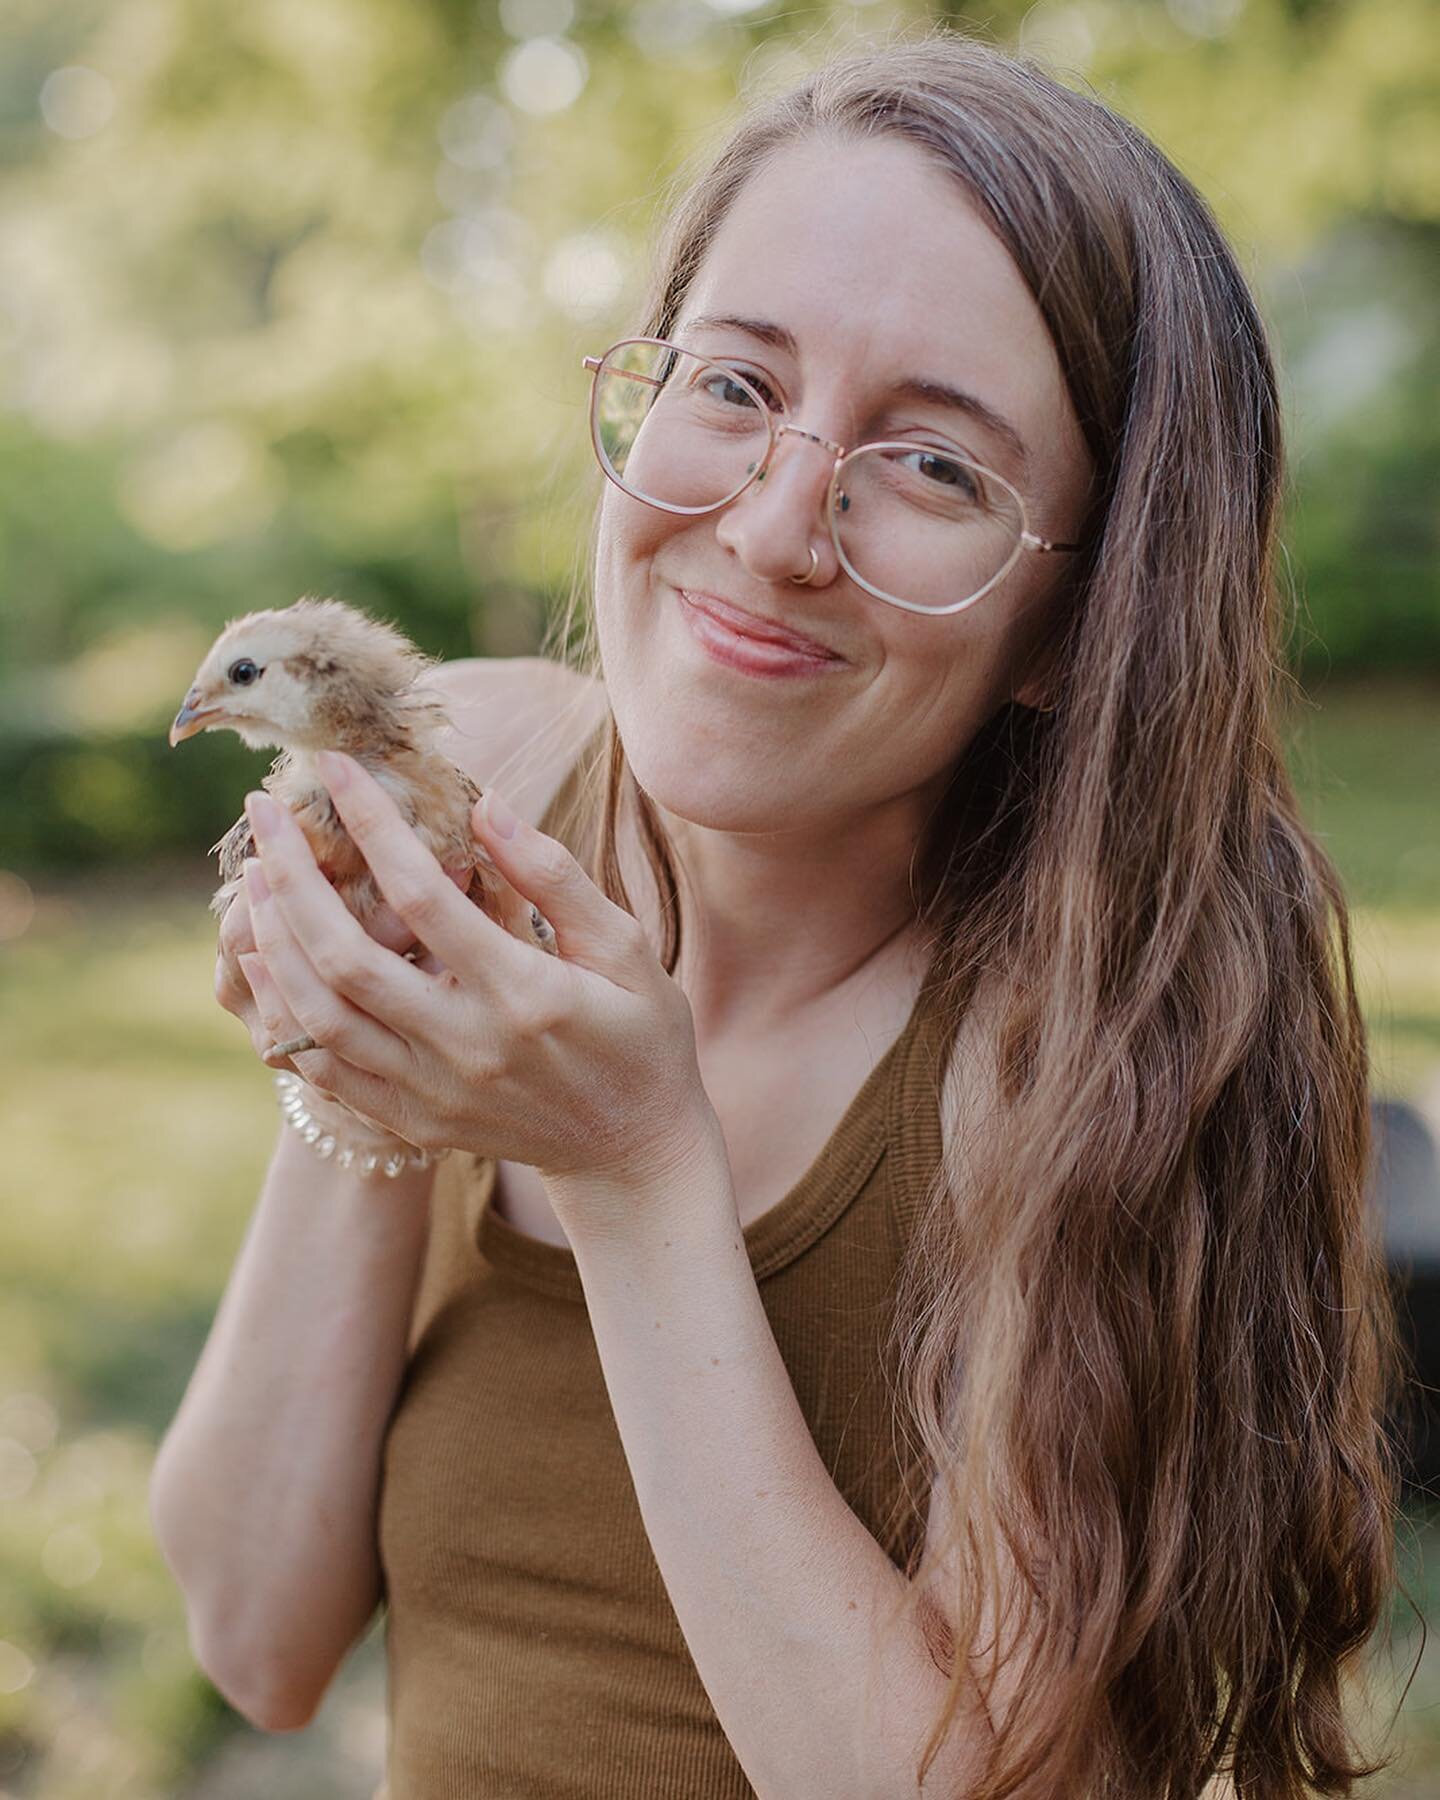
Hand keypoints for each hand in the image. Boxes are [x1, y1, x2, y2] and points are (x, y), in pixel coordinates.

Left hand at [239, 751, 724, 1231]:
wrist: (633, 1152)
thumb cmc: (640, 1036)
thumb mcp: (626, 948)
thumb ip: (555, 878)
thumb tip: (485, 805)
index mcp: (525, 995)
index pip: (424, 896)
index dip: (373, 825)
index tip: (338, 767)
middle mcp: (467, 1048)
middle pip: (345, 957)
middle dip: (293, 877)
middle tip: (264, 813)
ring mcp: (432, 1092)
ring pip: (319, 1015)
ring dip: (273, 939)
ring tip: (256, 875)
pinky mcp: (412, 1120)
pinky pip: (323, 1067)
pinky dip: (282, 1009)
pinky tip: (263, 957)